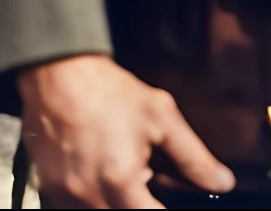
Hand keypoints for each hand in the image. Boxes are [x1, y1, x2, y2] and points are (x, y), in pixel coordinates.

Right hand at [15, 56, 233, 208]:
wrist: (58, 72)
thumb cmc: (110, 92)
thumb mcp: (160, 116)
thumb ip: (193, 156)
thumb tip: (223, 184)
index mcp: (121, 183)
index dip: (164, 209)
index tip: (166, 198)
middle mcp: (89, 197)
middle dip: (139, 204)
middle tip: (144, 178)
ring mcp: (64, 196)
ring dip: (114, 203)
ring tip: (121, 173)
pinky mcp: (47, 189)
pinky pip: (74, 207)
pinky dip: (91, 199)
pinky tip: (97, 173)